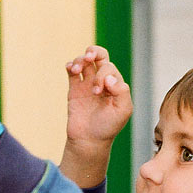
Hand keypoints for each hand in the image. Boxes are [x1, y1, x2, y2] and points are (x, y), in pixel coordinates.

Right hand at [60, 46, 132, 186]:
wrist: (88, 141)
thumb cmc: (108, 127)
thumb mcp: (123, 110)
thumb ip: (121, 92)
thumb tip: (108, 77)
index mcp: (115, 84)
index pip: (109, 68)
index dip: (103, 74)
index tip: (98, 91)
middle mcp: (102, 81)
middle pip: (99, 56)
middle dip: (94, 52)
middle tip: (89, 56)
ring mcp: (87, 84)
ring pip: (84, 62)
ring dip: (80, 60)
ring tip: (75, 69)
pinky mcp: (74, 90)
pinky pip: (72, 71)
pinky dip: (70, 65)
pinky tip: (70, 69)